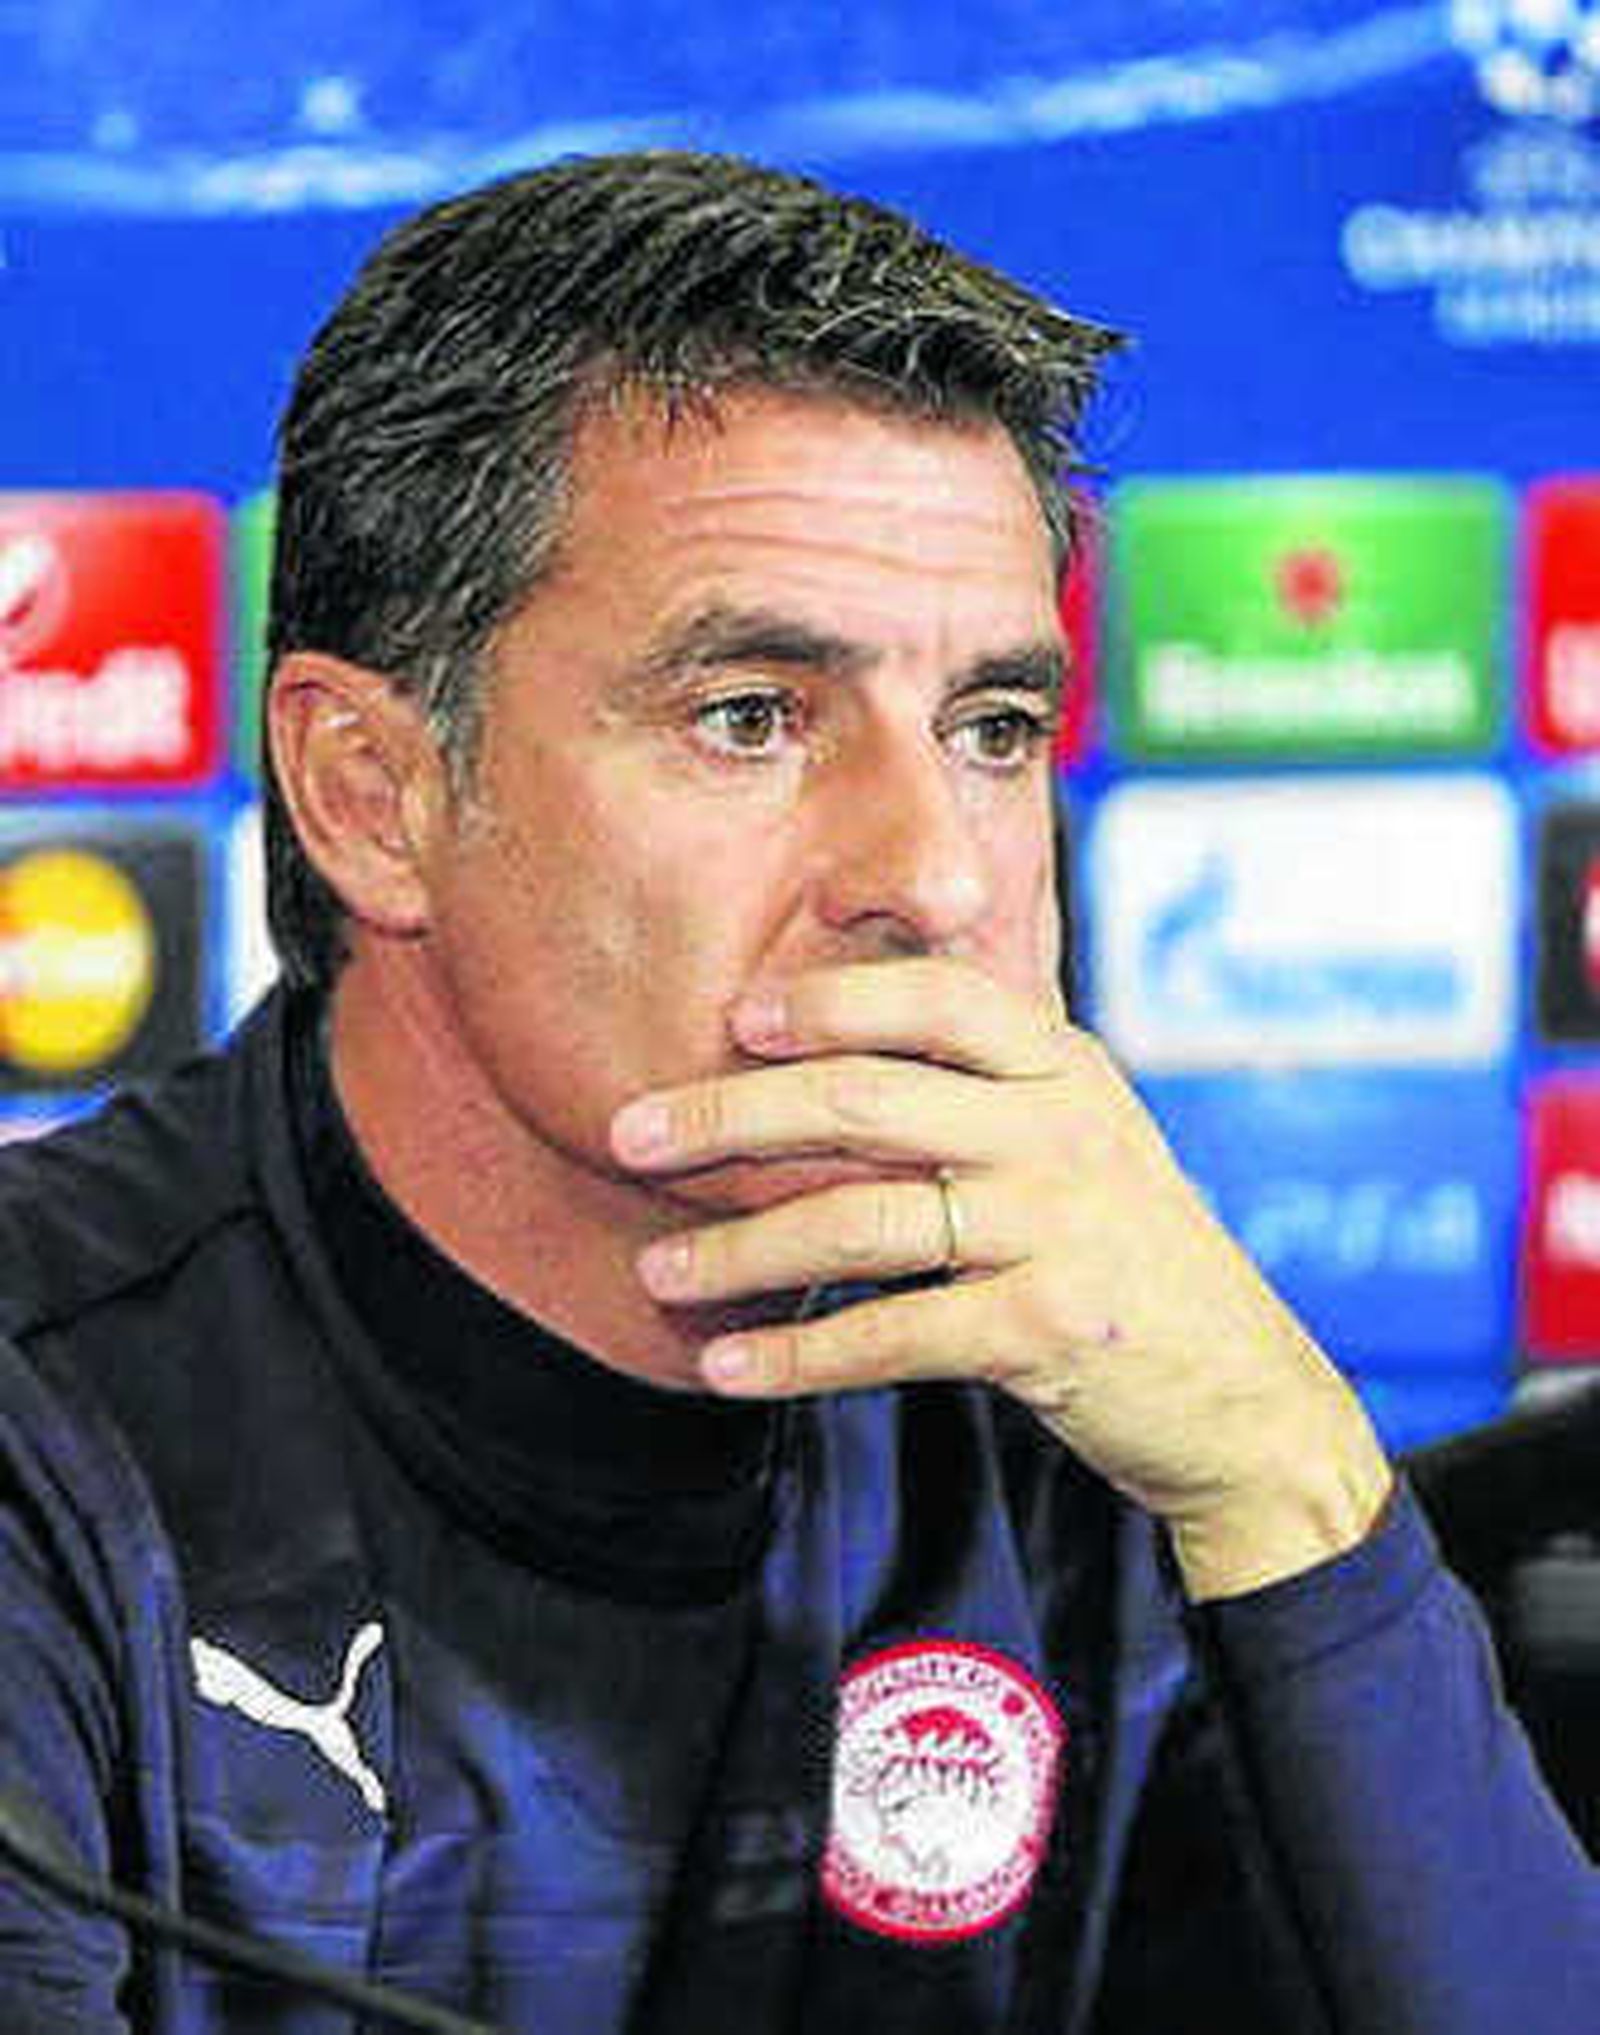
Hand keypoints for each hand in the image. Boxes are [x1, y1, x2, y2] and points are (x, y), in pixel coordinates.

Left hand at [610, 958, 1391, 1598]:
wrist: (1246, 1397)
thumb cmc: (1134, 1253)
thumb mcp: (1086, 1136)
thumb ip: (990, 1083)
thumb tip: (843, 1037)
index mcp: (1064, 1068)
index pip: (935, 996)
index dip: (828, 1000)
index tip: (735, 1019)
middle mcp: (1061, 1132)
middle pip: (864, 1101)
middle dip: (729, 1114)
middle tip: (630, 1135)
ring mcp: (1057, 1229)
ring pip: (858, 1220)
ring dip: (737, 1249)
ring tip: (656, 1271)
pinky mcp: (1048, 1330)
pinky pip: (888, 1335)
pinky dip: (795, 1354)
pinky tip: (725, 1364)